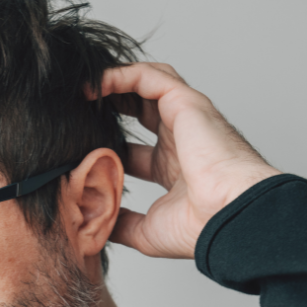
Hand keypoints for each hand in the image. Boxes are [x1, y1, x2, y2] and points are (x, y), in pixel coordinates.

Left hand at [93, 63, 281, 258]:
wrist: (228, 217)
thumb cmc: (199, 227)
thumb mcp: (146, 231)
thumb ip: (122, 224)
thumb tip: (99, 227)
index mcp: (172, 169)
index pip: (134, 150)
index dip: (107, 146)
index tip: (78, 148)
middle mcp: (179, 140)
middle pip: (141, 110)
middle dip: (110, 106)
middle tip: (77, 111)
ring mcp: (184, 119)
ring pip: (147, 85)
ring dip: (114, 83)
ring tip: (83, 91)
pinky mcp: (185, 103)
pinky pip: (148, 77)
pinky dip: (118, 75)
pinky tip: (93, 85)